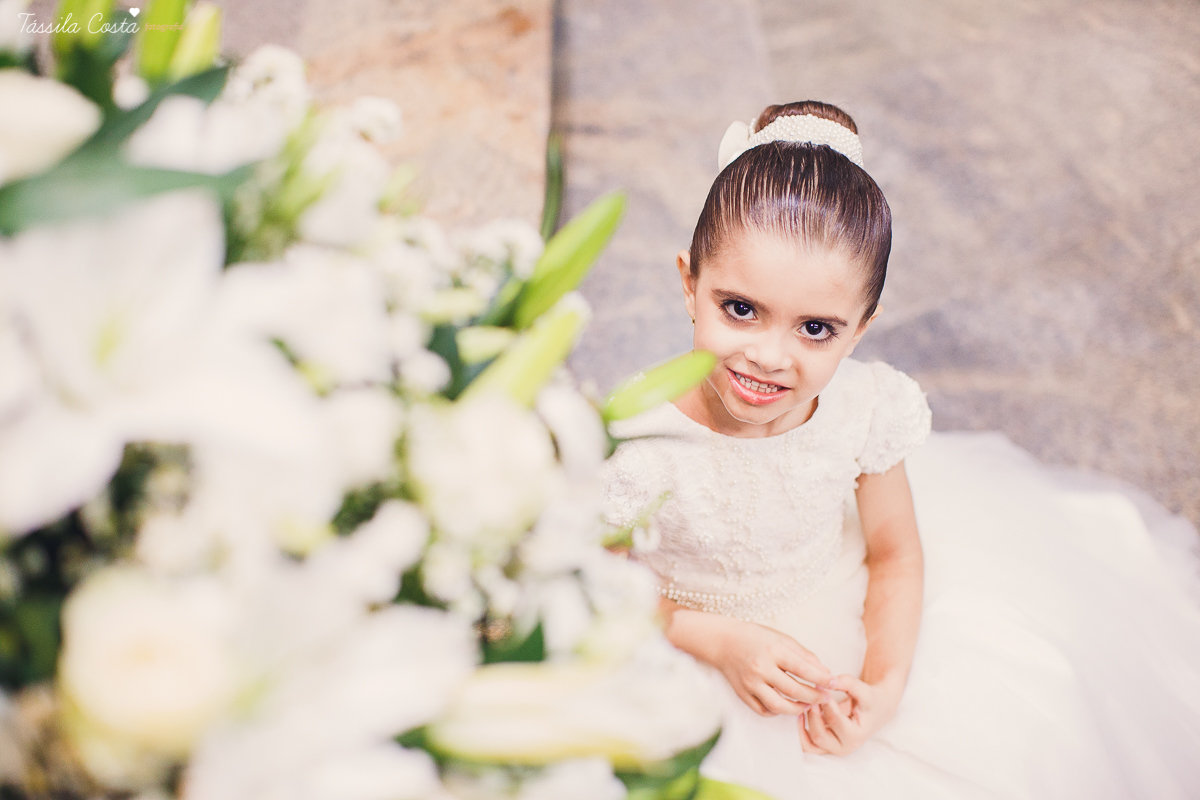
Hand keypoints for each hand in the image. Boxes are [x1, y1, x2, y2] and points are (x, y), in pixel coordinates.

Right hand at [695, 613, 833, 715]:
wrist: (723, 642)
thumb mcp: (782, 638)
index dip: (822, 679)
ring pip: (779, 706)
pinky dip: (777, 712)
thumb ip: (804, 655)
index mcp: (773, 650)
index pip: (804, 670)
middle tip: (826, 698)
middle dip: (815, 697)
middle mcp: (761, 668)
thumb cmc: (756, 637)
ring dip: (798, 709)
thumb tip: (826, 673)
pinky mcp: (742, 694)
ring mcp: (750, 683)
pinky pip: (763, 710)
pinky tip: (786, 705)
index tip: (834, 683)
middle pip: (794, 690)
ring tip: (808, 706)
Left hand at [798, 674, 901, 754]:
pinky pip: (807, 745)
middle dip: (812, 713)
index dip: (824, 701)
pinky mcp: (825, 747)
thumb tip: (824, 681)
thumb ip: (846, 683)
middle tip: (811, 694)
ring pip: (810, 744)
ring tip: (805, 704)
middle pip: (819, 735)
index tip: (820, 685)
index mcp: (856, 736)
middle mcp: (844, 748)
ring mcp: (833, 749)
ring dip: (802, 725)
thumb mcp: (862, 689)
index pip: (834, 720)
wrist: (875, 709)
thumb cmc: (869, 699)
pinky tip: (800, 714)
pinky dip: (800, 732)